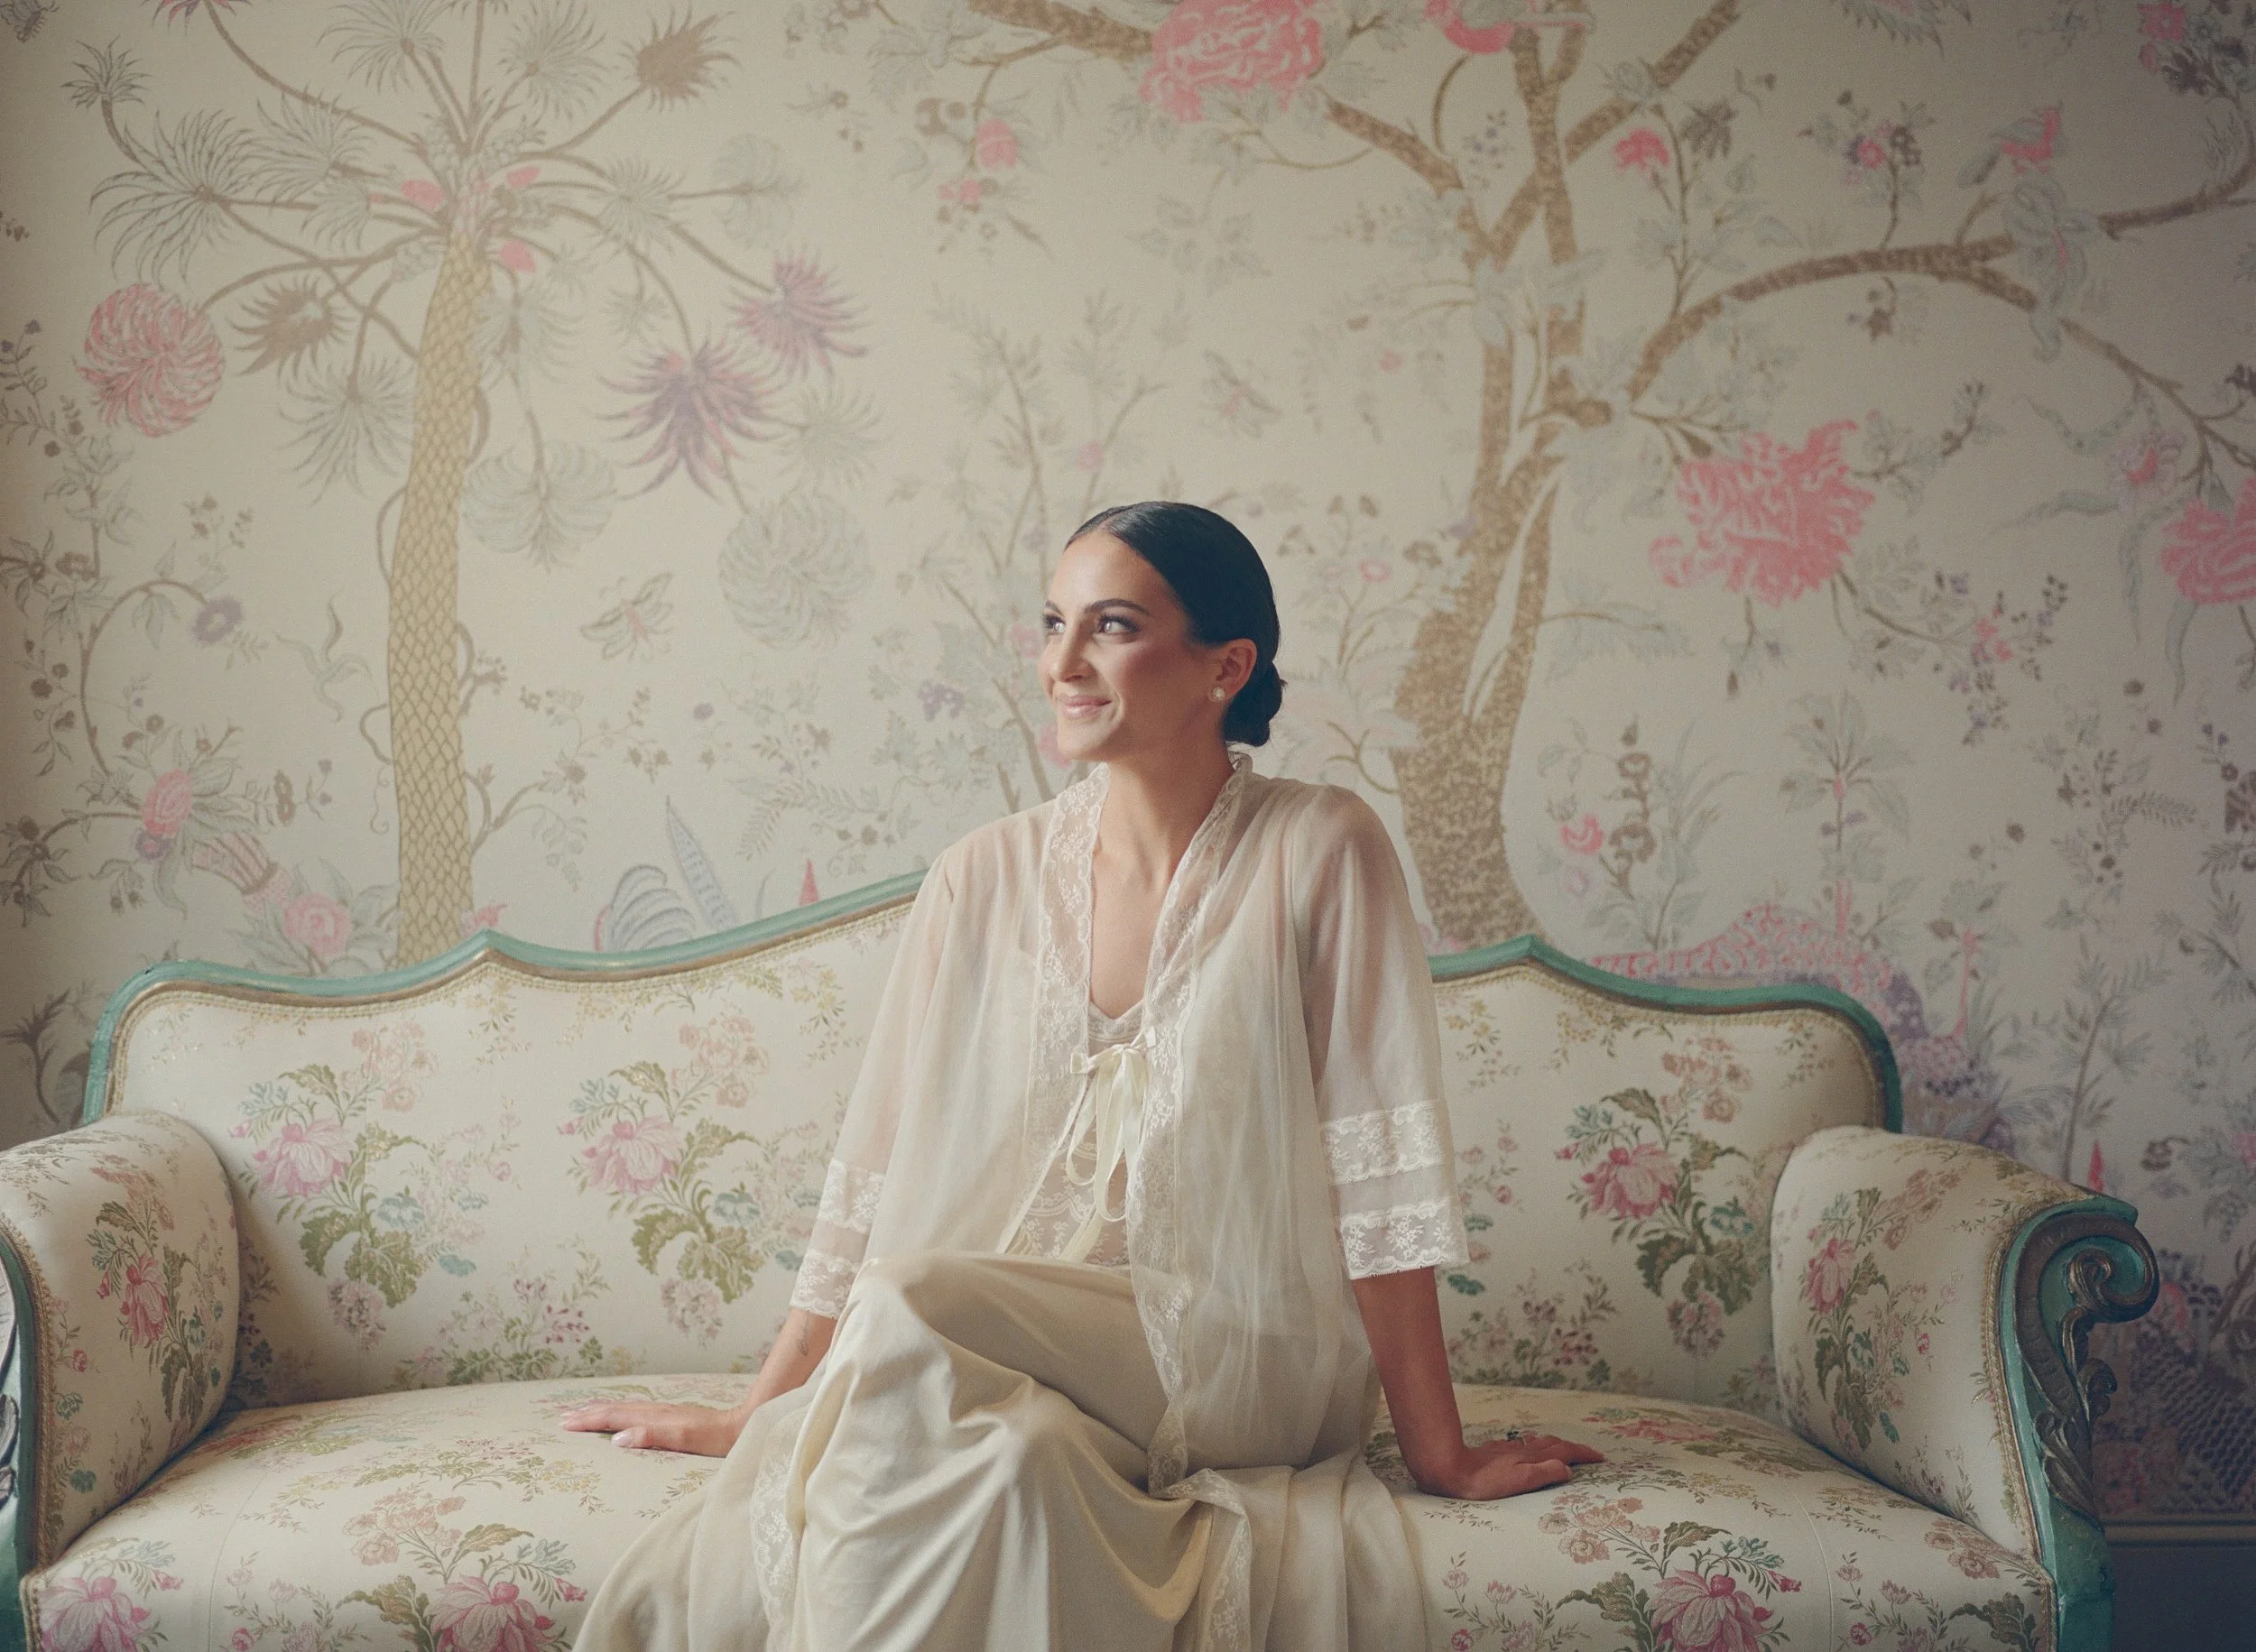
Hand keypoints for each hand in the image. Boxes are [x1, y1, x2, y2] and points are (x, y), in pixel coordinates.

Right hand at [559, 1398, 751, 1455]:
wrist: (742, 1427)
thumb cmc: (716, 1438)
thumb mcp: (684, 1439)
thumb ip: (652, 1436)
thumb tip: (617, 1439)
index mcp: (655, 1418)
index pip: (614, 1418)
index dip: (588, 1420)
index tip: (565, 1424)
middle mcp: (656, 1411)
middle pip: (615, 1409)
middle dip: (588, 1413)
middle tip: (563, 1417)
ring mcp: (664, 1413)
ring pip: (624, 1408)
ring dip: (601, 1410)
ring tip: (583, 1411)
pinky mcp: (672, 1417)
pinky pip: (636, 1412)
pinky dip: (619, 1413)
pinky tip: (622, 1416)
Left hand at [1412, 1431, 1605, 1500]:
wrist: (1449, 1469)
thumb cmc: (1484, 1482)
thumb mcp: (1520, 1481)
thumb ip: (1545, 1473)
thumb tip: (1568, 1469)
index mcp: (1531, 1458)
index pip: (1564, 1452)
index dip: (1583, 1454)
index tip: (1600, 1458)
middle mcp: (1522, 1450)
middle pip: (1554, 1444)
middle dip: (1574, 1448)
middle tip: (1590, 1454)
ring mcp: (1508, 1450)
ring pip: (1539, 1444)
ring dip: (1556, 1446)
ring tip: (1566, 1450)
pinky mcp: (1495, 1453)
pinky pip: (1523, 1447)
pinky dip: (1536, 1448)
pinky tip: (1529, 1450)